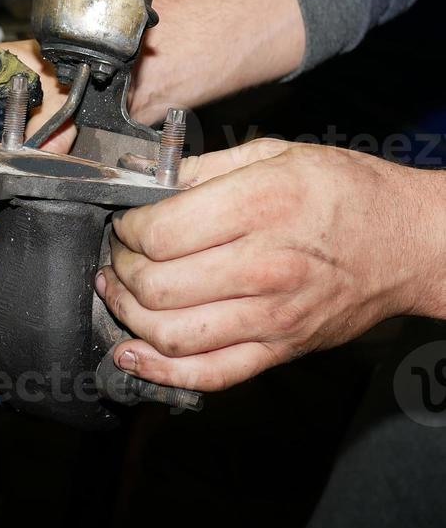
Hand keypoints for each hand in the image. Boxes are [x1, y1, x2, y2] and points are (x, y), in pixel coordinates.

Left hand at [96, 139, 445, 391]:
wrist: (409, 243)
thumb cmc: (348, 192)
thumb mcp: (278, 153)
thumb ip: (206, 167)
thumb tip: (146, 179)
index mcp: (262, 206)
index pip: (162, 232)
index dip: (128, 229)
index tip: (127, 223)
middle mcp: (266, 265)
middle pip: (158, 286)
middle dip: (121, 270)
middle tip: (119, 255)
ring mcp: (274, 316)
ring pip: (172, 334)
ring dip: (128, 316)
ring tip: (118, 292)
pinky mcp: (281, 350)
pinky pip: (209, 374)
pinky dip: (160, 372)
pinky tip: (131, 354)